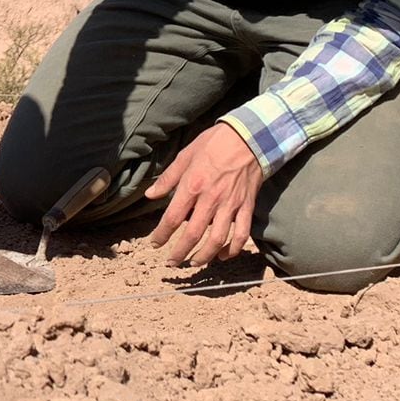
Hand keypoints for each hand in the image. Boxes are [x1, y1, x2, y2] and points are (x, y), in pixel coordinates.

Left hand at [145, 123, 264, 267]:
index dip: (161, 235)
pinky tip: (222, 256)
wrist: (249, 137)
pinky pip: (241, 235)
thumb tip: (150, 195)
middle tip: (171, 262)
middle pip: (193, 235)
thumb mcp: (185, 155)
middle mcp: (211, 200)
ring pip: (217, 240)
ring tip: (194, 263)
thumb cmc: (214, 144)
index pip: (172, 218)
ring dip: (204, 256)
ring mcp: (231, 205)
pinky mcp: (246, 207)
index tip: (154, 243)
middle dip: (180, 253)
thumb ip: (168, 178)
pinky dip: (232, 249)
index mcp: (192, 186)